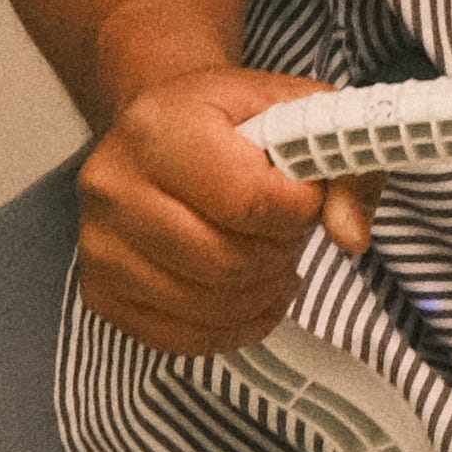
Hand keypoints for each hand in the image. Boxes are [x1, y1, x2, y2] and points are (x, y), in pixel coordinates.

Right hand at [77, 65, 368, 353]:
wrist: (163, 130)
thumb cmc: (234, 122)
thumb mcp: (301, 113)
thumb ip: (342, 167)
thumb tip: (352, 237)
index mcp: (159, 127)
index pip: (245, 199)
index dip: (298, 210)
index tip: (305, 195)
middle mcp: (113, 186)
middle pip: (226, 261)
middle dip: (280, 251)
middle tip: (286, 228)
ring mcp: (99, 245)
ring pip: (208, 304)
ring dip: (262, 289)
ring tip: (270, 253)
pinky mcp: (101, 293)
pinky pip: (184, 338)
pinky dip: (236, 325)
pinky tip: (252, 290)